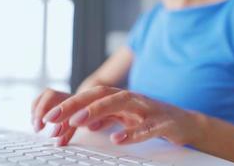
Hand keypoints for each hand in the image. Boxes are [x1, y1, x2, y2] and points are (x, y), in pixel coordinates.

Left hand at [42, 86, 204, 145]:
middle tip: (53, 117)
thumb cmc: (153, 119)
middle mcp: (133, 99)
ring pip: (122, 102)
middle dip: (76, 104)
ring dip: (98, 110)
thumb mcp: (125, 118)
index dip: (69, 104)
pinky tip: (117, 138)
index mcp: (122, 99)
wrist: (186, 122)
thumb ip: (105, 117)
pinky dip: (132, 132)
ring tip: (78, 120)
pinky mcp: (163, 122)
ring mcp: (148, 108)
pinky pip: (147, 126)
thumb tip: (80, 120)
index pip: (92, 96)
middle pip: (102, 94)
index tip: (48, 117)